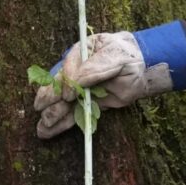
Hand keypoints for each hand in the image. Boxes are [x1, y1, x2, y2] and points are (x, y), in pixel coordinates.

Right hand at [33, 24, 185, 138]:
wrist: (143, 69)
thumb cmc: (128, 57)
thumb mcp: (115, 57)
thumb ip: (95, 67)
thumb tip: (75, 81)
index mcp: (79, 54)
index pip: (67, 68)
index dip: (65, 82)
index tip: (68, 95)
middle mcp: (75, 71)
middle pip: (58, 87)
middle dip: (50, 100)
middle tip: (42, 110)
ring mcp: (80, 89)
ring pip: (62, 103)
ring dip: (52, 115)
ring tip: (42, 129)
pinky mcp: (88, 104)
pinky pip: (73, 114)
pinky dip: (62, 123)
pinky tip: (49, 131)